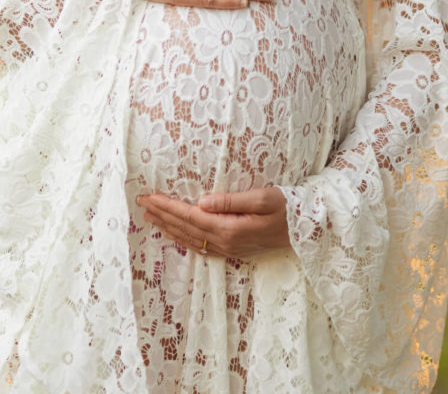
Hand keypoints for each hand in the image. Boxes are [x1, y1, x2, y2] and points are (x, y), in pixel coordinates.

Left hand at [137, 188, 289, 258]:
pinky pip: (201, 246)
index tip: (150, 197)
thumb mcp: (263, 197)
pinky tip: (175, 233)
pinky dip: (183, 238)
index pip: (190, 216)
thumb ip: (231, 200)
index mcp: (230, 229)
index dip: (168, 206)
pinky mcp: (233, 250)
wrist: (306, 230)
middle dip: (162, 215)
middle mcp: (226, 242)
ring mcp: (229, 249)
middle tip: (141, 203)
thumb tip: (201, 201)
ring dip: (169, 227)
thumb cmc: (287, 207)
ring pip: (190, 239)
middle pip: (186, 228)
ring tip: (150, 217)